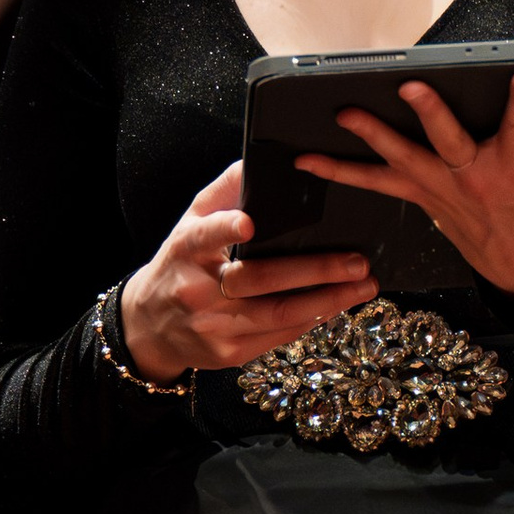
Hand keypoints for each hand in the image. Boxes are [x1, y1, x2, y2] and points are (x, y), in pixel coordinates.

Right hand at [120, 158, 370, 378]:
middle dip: (313, 270)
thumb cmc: (181, 263)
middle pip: (257, 280)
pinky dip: (313, 319)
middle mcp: (197, 290)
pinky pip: (279, 336)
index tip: (249, 221)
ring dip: (327, 300)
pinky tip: (339, 304)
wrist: (149, 326)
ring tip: (364, 285)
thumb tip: (260, 159)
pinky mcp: (230, 353)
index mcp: (186, 250)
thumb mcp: (192, 221)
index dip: (226, 228)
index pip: (204, 236)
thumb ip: (226, 191)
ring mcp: (213, 326)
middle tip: (357, 261)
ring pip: (277, 314)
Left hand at [298, 70, 513, 303]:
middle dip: (431, 114)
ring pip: (403, 158)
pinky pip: (376, 183)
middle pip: (450, 142)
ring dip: (372, 136)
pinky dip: (341, 172)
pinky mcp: (420, 194)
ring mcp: (441, 186)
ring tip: (345, 113)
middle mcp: (473, 175)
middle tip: (412, 87)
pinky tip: (309, 161)